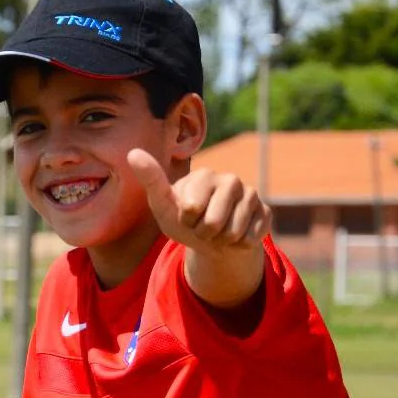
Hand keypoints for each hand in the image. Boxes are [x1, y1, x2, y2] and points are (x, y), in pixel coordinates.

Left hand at [128, 148, 271, 251]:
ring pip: (232, 232)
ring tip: (217, 231)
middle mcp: (230, 180)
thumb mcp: (163, 204)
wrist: (212, 241)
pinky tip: (236, 236)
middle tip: (202, 226)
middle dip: (203, 233)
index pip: (191, 208)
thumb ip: (151, 180)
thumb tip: (133, 152)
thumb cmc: (184, 221)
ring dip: (220, 240)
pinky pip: (250, 238)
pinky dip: (238, 245)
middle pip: (213, 223)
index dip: (185, 220)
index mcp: (204, 175)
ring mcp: (250, 194)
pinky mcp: (265, 212)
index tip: (185, 215)